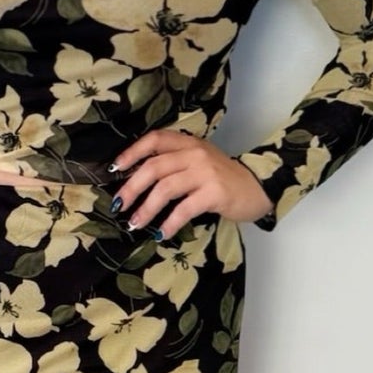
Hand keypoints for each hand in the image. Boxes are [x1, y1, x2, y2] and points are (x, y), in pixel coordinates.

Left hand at [109, 133, 272, 236]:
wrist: (258, 187)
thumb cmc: (223, 177)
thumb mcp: (199, 160)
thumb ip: (174, 162)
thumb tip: (136, 180)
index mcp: (188, 142)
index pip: (154, 140)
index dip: (132, 153)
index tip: (115, 170)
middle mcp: (195, 154)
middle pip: (154, 167)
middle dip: (132, 188)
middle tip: (119, 206)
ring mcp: (205, 173)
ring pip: (165, 189)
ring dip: (146, 208)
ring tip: (135, 223)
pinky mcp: (214, 193)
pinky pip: (184, 209)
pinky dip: (170, 223)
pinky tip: (161, 233)